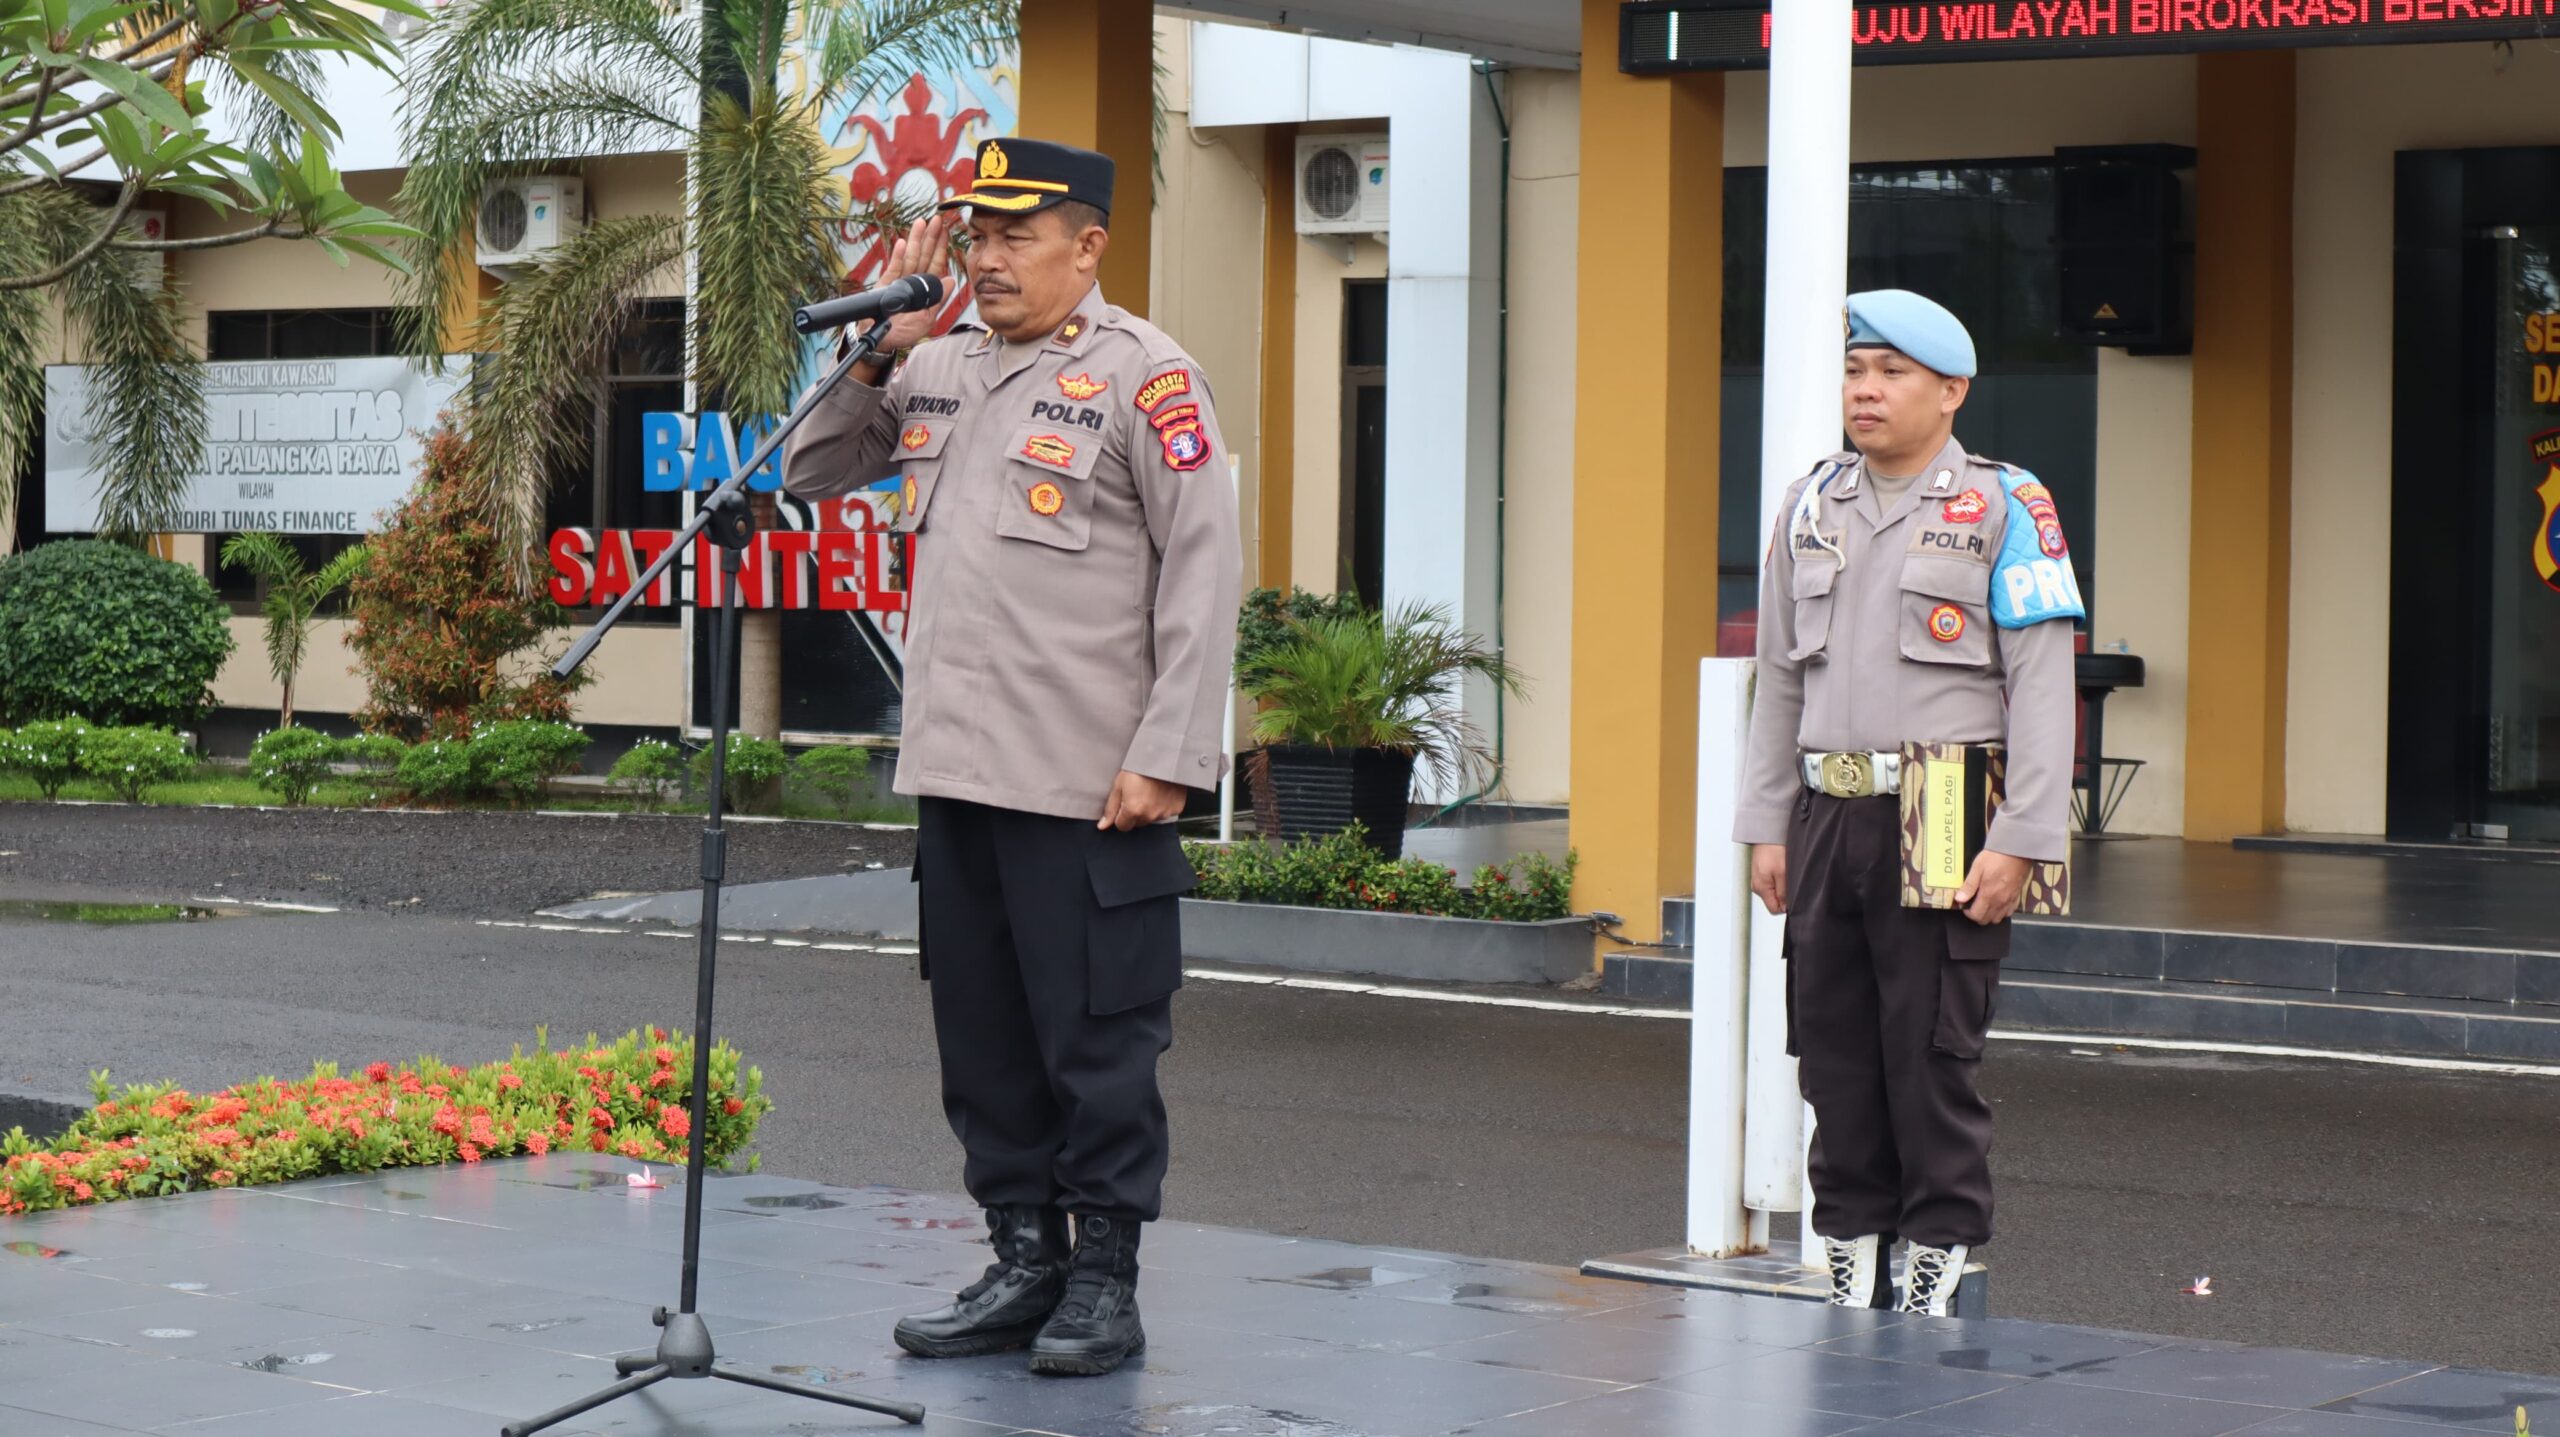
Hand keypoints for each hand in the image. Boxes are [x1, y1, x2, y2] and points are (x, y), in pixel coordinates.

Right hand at [859, 213, 959, 358]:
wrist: (882, 342)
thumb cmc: (904, 332)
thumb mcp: (928, 318)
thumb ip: (939, 300)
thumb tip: (952, 280)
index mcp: (924, 288)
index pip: (935, 264)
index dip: (941, 248)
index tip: (947, 231)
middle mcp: (912, 281)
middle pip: (923, 255)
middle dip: (930, 237)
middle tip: (937, 219)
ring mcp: (898, 281)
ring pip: (909, 258)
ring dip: (915, 241)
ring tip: (920, 223)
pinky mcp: (884, 285)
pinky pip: (892, 269)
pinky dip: (896, 257)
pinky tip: (901, 244)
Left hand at [1100, 771, 1185, 830]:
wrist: (1163, 756)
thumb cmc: (1140, 767)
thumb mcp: (1119, 785)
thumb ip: (1111, 808)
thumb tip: (1103, 825)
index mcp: (1133, 810)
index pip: (1122, 826)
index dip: (1121, 815)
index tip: (1124, 804)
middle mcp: (1150, 815)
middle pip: (1137, 823)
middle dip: (1135, 812)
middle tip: (1137, 794)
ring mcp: (1164, 812)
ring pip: (1152, 818)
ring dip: (1149, 809)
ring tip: (1149, 791)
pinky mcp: (1176, 808)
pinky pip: (1165, 813)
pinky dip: (1162, 805)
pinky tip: (1160, 792)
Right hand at [1749, 844, 1787, 915]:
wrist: (1767, 831)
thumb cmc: (1773, 848)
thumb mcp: (1783, 873)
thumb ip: (1783, 893)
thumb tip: (1785, 907)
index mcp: (1760, 888)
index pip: (1774, 909)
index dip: (1787, 905)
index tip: (1794, 895)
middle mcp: (1757, 886)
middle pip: (1775, 900)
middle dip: (1786, 894)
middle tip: (1791, 880)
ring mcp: (1759, 879)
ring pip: (1775, 891)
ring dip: (1784, 885)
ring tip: (1787, 872)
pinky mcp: (1762, 872)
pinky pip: (1774, 882)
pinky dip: (1781, 878)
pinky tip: (1783, 868)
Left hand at [1956, 851, 2031, 925]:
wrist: (2016, 851)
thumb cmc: (1996, 857)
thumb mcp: (1977, 868)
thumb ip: (1969, 886)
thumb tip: (1959, 899)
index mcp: (1989, 895)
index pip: (1976, 916)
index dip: (1968, 913)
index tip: (1965, 905)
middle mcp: (2000, 901)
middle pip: (1986, 920)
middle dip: (1977, 915)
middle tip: (1973, 904)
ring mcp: (2009, 900)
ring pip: (1998, 918)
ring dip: (1989, 915)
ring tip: (1984, 904)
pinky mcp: (2017, 897)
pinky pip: (2008, 912)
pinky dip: (2001, 911)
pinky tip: (1996, 902)